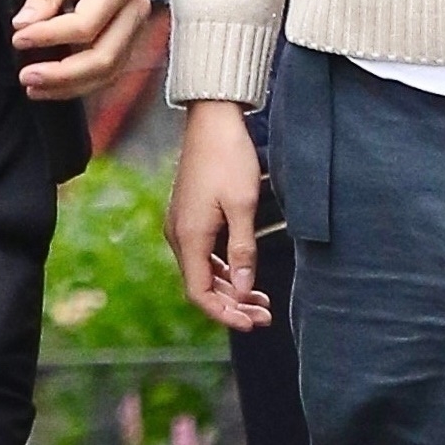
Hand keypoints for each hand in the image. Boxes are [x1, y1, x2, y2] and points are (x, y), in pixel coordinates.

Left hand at [12, 0, 148, 101]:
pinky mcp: (127, 36)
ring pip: (108, 71)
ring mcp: (135, 25)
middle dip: (63, 75)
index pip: (86, 25)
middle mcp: (136, 9)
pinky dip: (80, 81)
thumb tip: (24, 26)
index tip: (19, 37)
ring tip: (34, 87)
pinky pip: (108, 68)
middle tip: (26, 76)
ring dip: (70, 86)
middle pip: (103, 58)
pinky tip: (53, 85)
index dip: (49, 36)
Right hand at [166, 101, 271, 330]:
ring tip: (262, 301)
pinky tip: (245, 275)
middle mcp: (178, 234)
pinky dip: (223, 270)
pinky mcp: (189, 216)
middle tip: (266, 316)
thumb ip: (243, 250)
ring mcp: (181, 225)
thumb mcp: (244, 205)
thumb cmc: (229, 157)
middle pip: (201, 285)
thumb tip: (244, 288)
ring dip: (230, 289)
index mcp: (189, 236)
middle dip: (233, 305)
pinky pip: (203, 255)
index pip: (199, 293)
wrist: (211, 119)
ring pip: (202, 271)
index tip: (252, 324)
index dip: (224, 314)